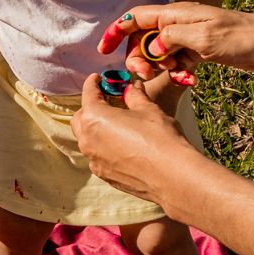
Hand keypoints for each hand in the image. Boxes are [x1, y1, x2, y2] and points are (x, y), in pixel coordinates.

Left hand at [71, 74, 200, 204]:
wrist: (173, 176)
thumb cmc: (160, 138)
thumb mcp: (148, 109)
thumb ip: (135, 96)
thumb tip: (132, 88)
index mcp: (94, 118)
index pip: (88, 94)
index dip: (92, 84)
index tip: (97, 79)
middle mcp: (87, 140)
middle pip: (80, 118)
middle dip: (90, 107)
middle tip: (106, 101)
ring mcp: (94, 160)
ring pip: (86, 139)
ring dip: (95, 128)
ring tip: (114, 123)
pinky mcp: (104, 175)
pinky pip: (97, 156)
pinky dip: (103, 147)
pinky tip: (121, 145)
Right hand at [97, 3, 253, 80]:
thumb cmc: (243, 36)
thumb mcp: (204, 37)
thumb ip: (171, 38)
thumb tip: (150, 46)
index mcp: (176, 14)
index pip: (136, 17)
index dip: (117, 32)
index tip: (103, 50)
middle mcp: (180, 24)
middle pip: (144, 39)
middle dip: (141, 58)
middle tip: (148, 75)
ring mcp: (190, 38)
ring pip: (160, 54)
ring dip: (162, 68)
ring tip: (178, 77)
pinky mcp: (200, 52)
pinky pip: (178, 64)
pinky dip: (180, 74)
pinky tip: (191, 82)